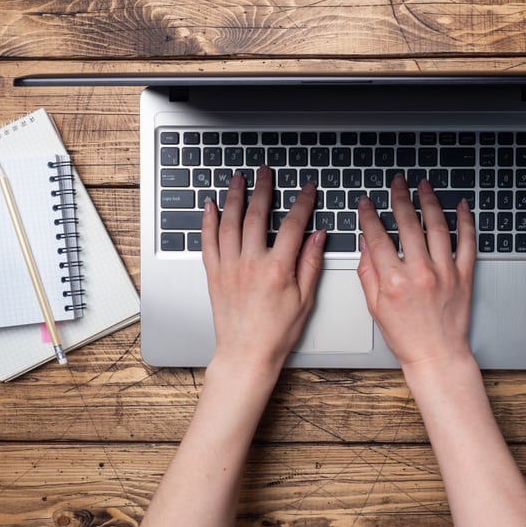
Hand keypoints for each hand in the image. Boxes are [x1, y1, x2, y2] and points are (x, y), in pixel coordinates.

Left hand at [201, 165, 325, 372]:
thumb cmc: (276, 332)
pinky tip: (211, 206)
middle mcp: (250, 263)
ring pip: (230, 222)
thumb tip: (318, 236)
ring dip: (235, 197)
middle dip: (263, 190)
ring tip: (239, 179)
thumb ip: (310, 264)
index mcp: (277, 269)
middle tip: (266, 173)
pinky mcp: (214, 274)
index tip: (307, 189)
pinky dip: (208, 221)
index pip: (293, 225)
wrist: (246, 353)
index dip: (302, 203)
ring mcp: (229, 267)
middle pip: (257, 216)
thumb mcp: (305, 299)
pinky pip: (208, 241)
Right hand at [357, 174, 475, 367]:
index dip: (370, 216)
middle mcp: (420, 273)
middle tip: (397, 183)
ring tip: (423, 186)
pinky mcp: (464, 276)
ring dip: (430, 202)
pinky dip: (465, 222)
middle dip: (400, 198)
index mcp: (393, 281)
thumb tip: (365, 243)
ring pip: (437, 227)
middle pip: (408, 224)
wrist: (437, 356)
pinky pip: (467, 243)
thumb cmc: (406, 336)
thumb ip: (368, 272)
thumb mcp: (375, 306)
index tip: (367, 203)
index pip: (378, 237)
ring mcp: (445, 272)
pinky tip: (461, 206)